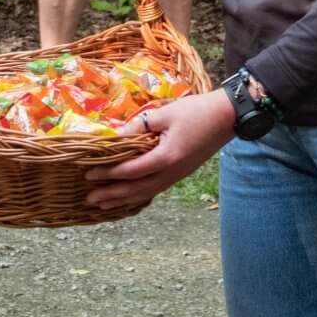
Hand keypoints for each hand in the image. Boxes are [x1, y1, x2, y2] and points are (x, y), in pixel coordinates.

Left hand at [86, 90, 235, 210]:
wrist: (227, 117)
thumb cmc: (197, 111)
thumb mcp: (165, 113)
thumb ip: (140, 126)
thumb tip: (115, 137)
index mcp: (167, 157)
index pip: (132, 170)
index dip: (109, 174)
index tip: (89, 174)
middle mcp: (172, 172)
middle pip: (137, 189)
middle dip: (112, 195)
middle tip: (89, 199)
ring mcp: (178, 175)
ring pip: (147, 193)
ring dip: (124, 200)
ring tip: (104, 205)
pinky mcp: (181, 173)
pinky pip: (156, 189)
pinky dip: (139, 196)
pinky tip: (129, 198)